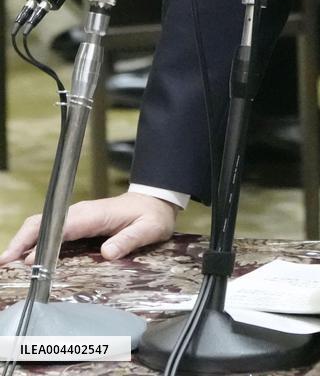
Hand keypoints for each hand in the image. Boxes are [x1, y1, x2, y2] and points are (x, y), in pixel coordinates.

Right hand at [0, 194, 177, 265]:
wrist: (155, 201)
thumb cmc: (152, 215)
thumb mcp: (149, 229)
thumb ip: (130, 239)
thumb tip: (108, 253)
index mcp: (94, 214)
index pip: (61, 226)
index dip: (42, 242)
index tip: (27, 260)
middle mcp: (81, 213)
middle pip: (42, 223)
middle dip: (21, 242)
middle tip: (5, 265)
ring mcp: (77, 217)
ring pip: (42, 226)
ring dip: (23, 244)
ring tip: (8, 266)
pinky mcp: (77, 224)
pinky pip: (50, 231)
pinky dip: (33, 243)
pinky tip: (25, 260)